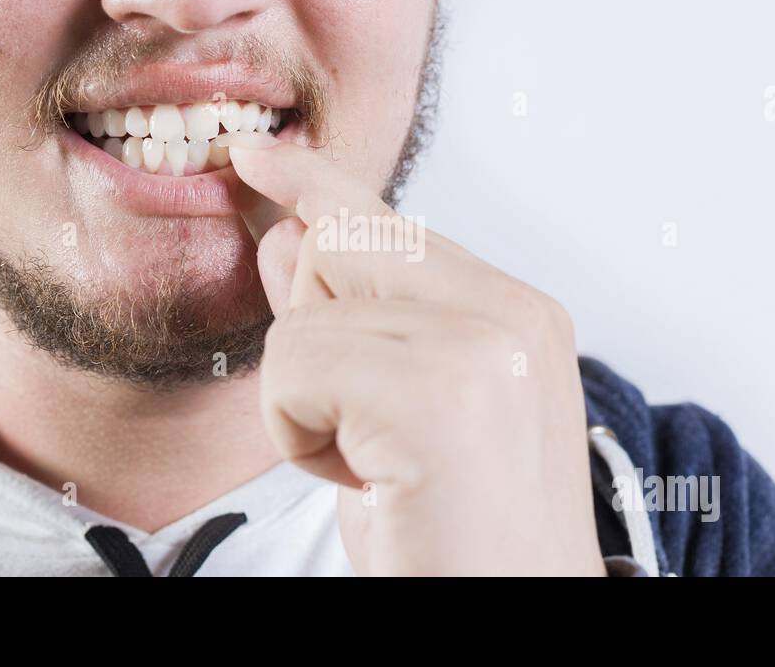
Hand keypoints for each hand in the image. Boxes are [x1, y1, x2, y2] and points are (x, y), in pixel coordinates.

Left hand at [229, 140, 605, 576]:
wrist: (512, 617)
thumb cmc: (457, 536)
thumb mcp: (392, 417)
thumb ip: (348, 319)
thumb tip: (290, 239)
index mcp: (516, 314)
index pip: (390, 221)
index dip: (315, 183)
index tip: (258, 155)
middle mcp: (512, 312)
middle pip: (342, 245)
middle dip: (315, 334)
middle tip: (369, 435)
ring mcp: (484, 345)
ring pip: (307, 318)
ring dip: (310, 408)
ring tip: (380, 470)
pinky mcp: (441, 391)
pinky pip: (295, 366)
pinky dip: (299, 434)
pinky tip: (366, 480)